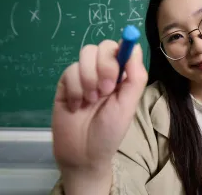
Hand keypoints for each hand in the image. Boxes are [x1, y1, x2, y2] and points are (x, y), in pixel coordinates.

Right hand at [52, 40, 147, 172]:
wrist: (82, 153)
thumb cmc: (110, 131)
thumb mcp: (128, 105)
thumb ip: (135, 76)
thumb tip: (134, 47)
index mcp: (121, 76)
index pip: (121, 48)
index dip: (121, 50)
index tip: (119, 67)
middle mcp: (103, 72)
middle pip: (102, 46)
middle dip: (104, 67)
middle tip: (106, 91)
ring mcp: (84, 75)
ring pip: (85, 54)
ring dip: (89, 78)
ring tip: (91, 101)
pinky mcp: (66, 82)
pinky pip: (69, 70)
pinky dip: (75, 89)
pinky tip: (77, 106)